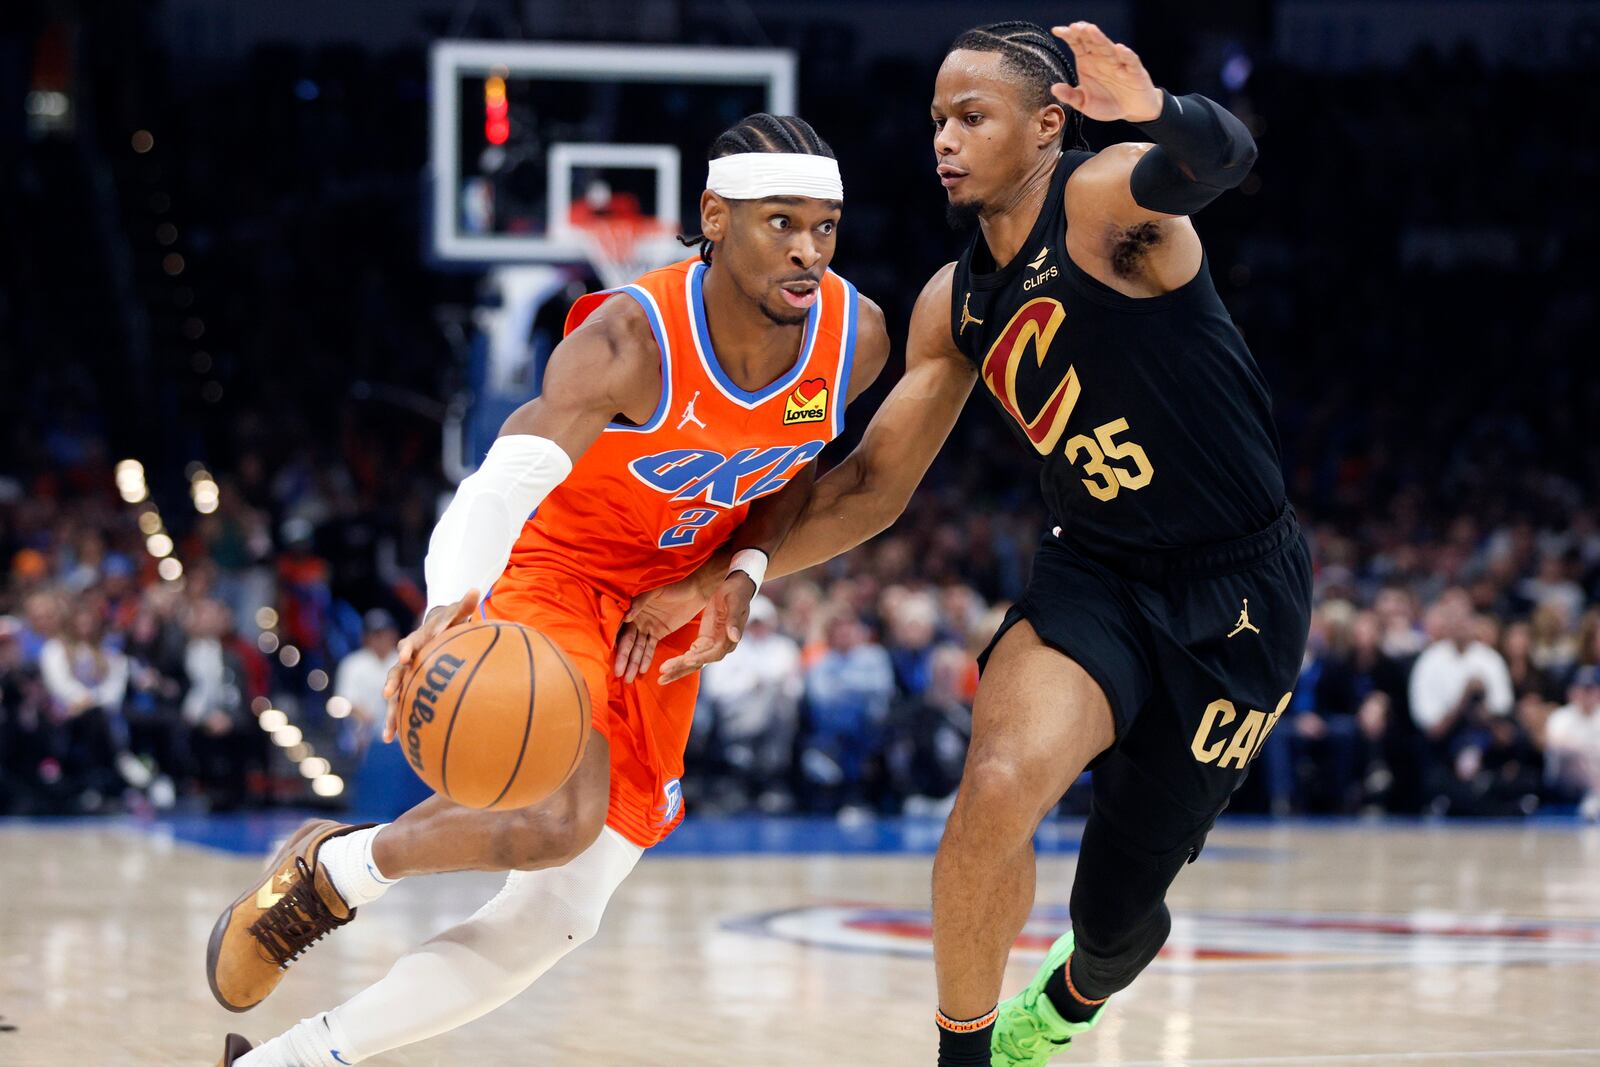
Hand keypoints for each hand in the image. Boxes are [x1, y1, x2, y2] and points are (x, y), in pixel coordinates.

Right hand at [382, 589, 477, 742]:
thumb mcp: (457, 613)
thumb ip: (464, 605)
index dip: (408, 649)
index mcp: (417, 641)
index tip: (406, 656)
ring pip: (395, 695)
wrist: (435, 632)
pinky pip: (402, 707)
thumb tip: (475, 590)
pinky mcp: (409, 690)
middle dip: (392, 682)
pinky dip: (397, 723)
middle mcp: (407, 660)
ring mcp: (406, 677)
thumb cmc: (450, 624)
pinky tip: (392, 741)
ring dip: (391, 712)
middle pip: (396, 672)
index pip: (410, 643)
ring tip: (389, 733)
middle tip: (388, 693)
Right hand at [614, 568, 719, 682]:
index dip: (613, 641)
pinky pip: (650, 647)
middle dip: (623, 657)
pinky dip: (646, 659)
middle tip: (619, 673)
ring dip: (633, 662)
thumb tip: (626, 616)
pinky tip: (641, 670)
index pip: (619, 627)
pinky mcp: (658, 632)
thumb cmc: (674, 584)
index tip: (608, 655)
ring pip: (638, 647)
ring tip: (628, 678)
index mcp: (632, 607)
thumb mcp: (656, 590)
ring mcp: (647, 626)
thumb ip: (640, 602)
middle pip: (627, 641)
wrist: (695, 588)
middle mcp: (636, 618)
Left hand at [657, 574, 756, 684]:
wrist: (735, 587)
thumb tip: (735, 637)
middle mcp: (720, 647)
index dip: (701, 657)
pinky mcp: (703, 642)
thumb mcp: (736, 603)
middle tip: (663, 672)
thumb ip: (734, 621)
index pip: (714, 653)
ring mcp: (710, 646)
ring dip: (677, 670)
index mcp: (729, 639)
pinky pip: (689, 656)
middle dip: (681, 668)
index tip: (686, 660)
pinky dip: (678, 663)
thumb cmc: (736, 593)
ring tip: (661, 679)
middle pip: (700, 661)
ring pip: (692, 662)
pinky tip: (665, 669)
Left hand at [1051, 22, 1162, 123]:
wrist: (1131, 110)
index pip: (1077, 44)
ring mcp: (1118, 63)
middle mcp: (1102, 58)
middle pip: (1091, 41)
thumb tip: (1054, 88)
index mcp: (1087, 62)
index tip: (1057, 31)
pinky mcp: (1134, 71)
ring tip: (1091, 30)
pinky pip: (1130, 61)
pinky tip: (1119, 49)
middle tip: (1074, 27)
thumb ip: (1070, 96)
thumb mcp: (1085, 103)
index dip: (1068, 36)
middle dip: (1083, 33)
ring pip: (1108, 47)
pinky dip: (1125, 54)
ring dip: (1100, 39)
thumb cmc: (1107, 103)